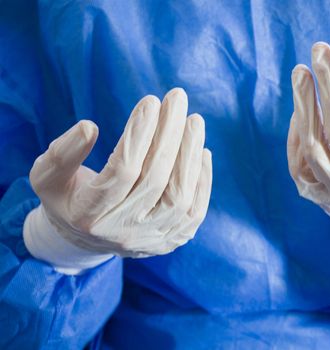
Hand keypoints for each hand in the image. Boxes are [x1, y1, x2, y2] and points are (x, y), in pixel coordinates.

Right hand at [24, 88, 211, 270]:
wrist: (88, 239)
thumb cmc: (68, 198)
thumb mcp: (47, 176)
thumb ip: (61, 153)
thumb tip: (89, 127)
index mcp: (88, 215)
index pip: (121, 171)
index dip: (138, 134)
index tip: (150, 101)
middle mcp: (122, 232)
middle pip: (155, 180)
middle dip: (170, 134)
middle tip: (177, 98)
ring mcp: (150, 239)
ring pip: (180, 197)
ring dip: (190, 154)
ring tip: (194, 121)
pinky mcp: (172, 241)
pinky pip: (195, 211)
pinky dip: (202, 179)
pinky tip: (201, 150)